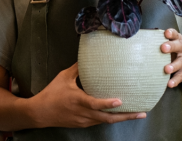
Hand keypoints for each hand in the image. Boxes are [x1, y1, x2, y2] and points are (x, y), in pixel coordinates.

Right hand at [27, 63, 146, 127]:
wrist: (40, 113)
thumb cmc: (51, 94)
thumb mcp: (63, 77)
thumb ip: (77, 69)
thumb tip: (88, 58)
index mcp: (78, 100)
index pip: (95, 104)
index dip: (108, 104)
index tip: (120, 101)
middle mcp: (83, 113)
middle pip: (108, 118)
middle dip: (126, 116)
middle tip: (141, 113)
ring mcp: (84, 120)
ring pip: (105, 121)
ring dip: (121, 118)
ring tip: (136, 114)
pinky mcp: (83, 124)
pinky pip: (99, 121)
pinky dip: (110, 118)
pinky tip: (118, 114)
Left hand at [160, 28, 181, 87]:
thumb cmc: (176, 53)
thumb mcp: (172, 46)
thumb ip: (161, 43)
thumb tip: (140, 42)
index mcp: (178, 40)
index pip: (175, 35)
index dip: (171, 33)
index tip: (166, 33)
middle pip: (179, 46)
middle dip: (171, 46)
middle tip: (163, 48)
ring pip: (181, 62)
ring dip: (173, 66)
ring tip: (166, 69)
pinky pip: (181, 76)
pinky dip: (175, 80)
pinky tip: (169, 83)